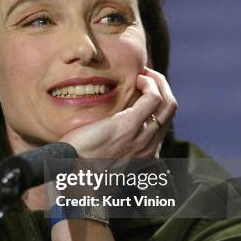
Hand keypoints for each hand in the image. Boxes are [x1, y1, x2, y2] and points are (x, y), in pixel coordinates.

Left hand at [59, 67, 177, 159]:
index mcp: (145, 155)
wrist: (69, 167)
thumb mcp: (105, 154)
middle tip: (147, 75)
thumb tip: (113, 124)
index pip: (164, 122)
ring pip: (168, 103)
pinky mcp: (129, 126)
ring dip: (158, 82)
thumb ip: (116, 142)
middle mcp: (149, 148)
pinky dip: (150, 84)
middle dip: (163, 87)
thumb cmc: (81, 159)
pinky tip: (137, 79)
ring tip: (143, 74)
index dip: (159, 100)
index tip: (145, 87)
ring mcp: (141, 137)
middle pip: (170, 110)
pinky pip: (154, 99)